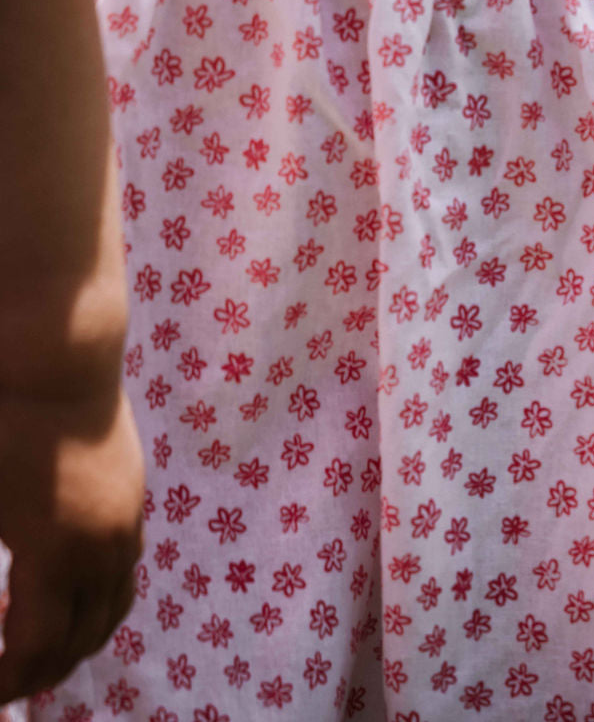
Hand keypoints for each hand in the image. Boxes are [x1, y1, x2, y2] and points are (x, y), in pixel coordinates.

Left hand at [0, 384, 143, 702]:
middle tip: (6, 681)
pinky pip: (125, 573)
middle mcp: (102, 550)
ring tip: (34, 647)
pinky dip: (97, 603)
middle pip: (82, 640)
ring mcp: (125, 522)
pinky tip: (61, 593)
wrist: (60, 357)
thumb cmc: (3, 421)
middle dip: (42, 672)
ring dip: (77, 641)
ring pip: (113, 610)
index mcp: (56, 555)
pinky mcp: (134, 497)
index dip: (9, 682)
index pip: (36, 650)